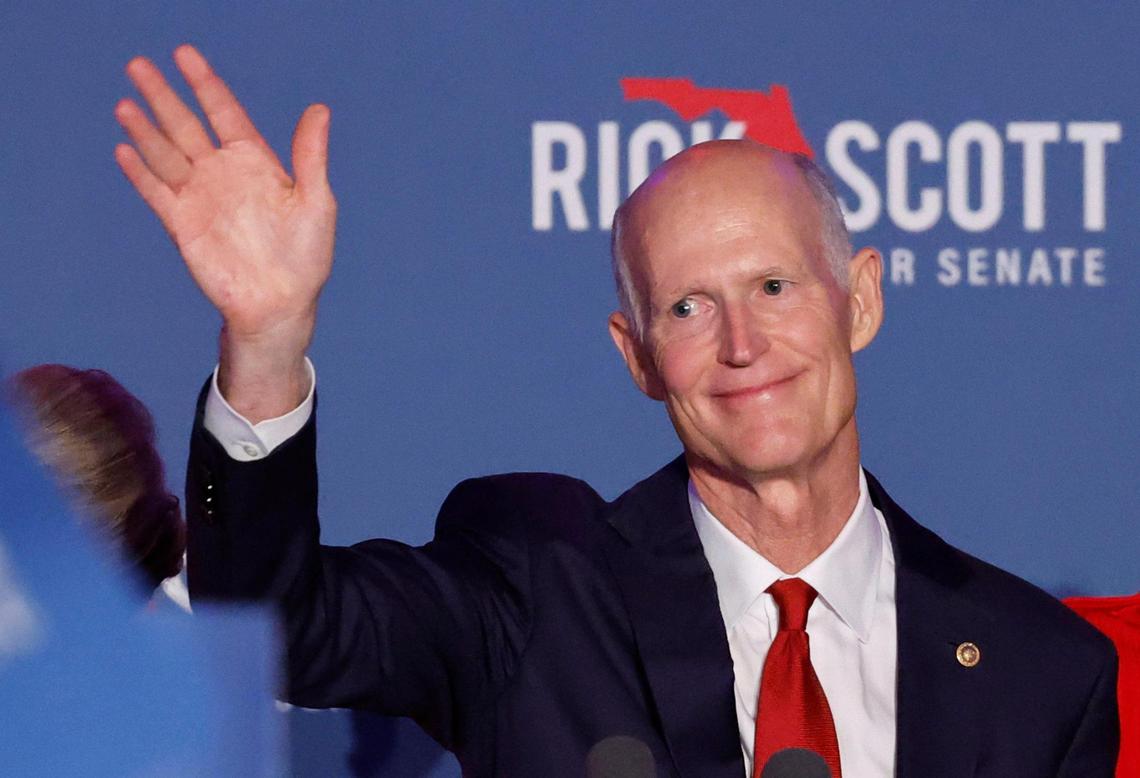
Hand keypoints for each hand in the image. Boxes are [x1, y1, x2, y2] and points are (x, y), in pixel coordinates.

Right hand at [114, 45, 334, 418]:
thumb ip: (310, 155)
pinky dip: (140, 172)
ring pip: (166, 154)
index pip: (224, 112)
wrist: (280, 305)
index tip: (184, 54)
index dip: (205, 83)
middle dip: (163, 96)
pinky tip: (124, 149)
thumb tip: (320, 109)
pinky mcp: (182, 225)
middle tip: (138, 64)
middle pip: (186, 125)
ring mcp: (200, 198)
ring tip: (125, 103)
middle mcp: (223, 174)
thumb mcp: (315, 201)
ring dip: (145, 130)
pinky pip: (156, 192)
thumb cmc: (305, 257)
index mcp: (256, 163)